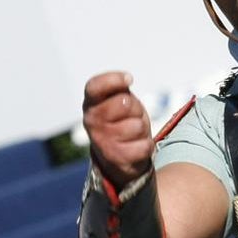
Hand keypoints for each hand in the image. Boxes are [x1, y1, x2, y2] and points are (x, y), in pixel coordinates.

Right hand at [82, 72, 154, 188]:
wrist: (120, 155)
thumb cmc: (121, 119)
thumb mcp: (120, 99)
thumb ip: (119, 89)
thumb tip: (126, 80)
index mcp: (91, 103)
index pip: (94, 87)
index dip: (112, 80)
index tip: (129, 79)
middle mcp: (92, 122)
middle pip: (124, 103)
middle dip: (135, 108)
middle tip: (131, 116)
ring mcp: (103, 141)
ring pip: (137, 125)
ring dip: (141, 128)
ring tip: (132, 132)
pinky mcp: (116, 158)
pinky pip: (144, 145)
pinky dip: (146, 145)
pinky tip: (135, 146)